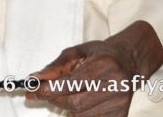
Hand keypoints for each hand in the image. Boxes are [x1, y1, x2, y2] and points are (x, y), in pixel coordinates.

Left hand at [28, 20, 162, 116]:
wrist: (129, 61)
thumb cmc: (99, 54)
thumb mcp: (77, 52)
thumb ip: (55, 67)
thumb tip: (34, 80)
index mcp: (105, 65)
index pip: (72, 83)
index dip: (50, 89)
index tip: (33, 90)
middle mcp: (116, 86)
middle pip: (75, 103)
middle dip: (54, 99)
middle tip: (42, 93)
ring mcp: (120, 103)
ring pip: (81, 115)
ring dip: (65, 106)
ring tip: (66, 93)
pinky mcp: (121, 115)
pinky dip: (78, 113)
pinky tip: (79, 101)